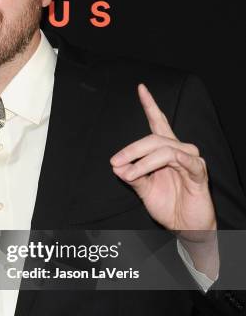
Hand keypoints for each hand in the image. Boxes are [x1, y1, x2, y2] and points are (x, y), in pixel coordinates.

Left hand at [110, 83, 216, 235]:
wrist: (185, 226)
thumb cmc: (167, 205)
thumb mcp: (143, 189)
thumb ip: (132, 176)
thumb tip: (117, 166)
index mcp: (166, 151)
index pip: (158, 123)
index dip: (150, 105)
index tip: (141, 88)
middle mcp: (179, 150)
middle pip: (154, 138)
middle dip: (131, 149)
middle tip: (115, 162)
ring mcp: (190, 160)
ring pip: (164, 149)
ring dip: (142, 162)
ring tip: (129, 174)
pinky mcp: (199, 173)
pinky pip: (186, 161)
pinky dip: (170, 162)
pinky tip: (160, 166)